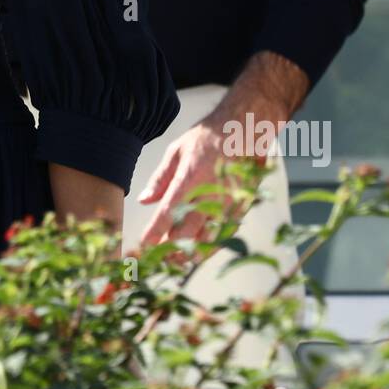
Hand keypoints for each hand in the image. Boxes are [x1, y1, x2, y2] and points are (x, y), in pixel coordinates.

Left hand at [133, 104, 281, 252]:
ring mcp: (227, 204)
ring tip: (176, 258)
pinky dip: (210, 247)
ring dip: (190, 252)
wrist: (244, 131)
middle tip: (158, 256)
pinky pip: (224, 235)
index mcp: (190, 178)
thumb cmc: (207, 139)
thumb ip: (160, 178)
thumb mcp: (176, 150)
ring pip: (207, 240)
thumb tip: (143, 200)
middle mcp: (210, 194)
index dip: (155, 231)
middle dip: (171, 248)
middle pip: (188, 232)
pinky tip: (198, 251)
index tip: (144, 244)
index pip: (169, 212)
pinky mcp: (240, 209)